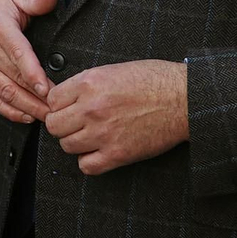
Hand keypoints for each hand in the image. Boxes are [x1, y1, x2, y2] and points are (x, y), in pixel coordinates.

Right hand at [0, 0, 58, 123]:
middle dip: (37, 98)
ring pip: (4, 92)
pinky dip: (9, 111)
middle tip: (58, 109)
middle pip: (14, 79)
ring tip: (47, 116)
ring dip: (26, 107)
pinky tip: (27, 116)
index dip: (33, 74)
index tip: (48, 89)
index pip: (18, 54)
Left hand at [44, 60, 188, 175]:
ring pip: (67, 146)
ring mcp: (104, 133)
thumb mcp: (112, 70)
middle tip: (76, 123)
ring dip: (76, 142)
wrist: (185, 98)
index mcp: (89, 84)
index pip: (51, 100)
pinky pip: (87, 166)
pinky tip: (99, 151)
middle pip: (54, 125)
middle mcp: (91, 108)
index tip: (68, 107)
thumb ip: (85, 84)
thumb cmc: (154, 80)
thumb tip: (66, 96)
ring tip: (90, 136)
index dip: (59, 104)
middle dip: (62, 124)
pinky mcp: (118, 154)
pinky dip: (89, 162)